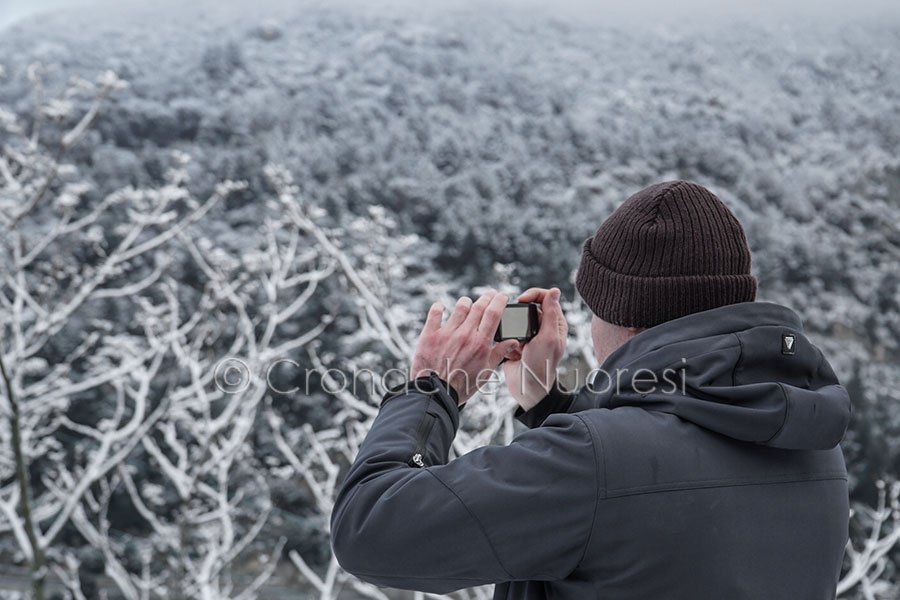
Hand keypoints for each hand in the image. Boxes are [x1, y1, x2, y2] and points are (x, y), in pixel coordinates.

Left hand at [410, 289, 519, 403]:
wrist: (436, 394)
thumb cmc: (463, 385)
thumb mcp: (486, 372)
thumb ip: (499, 353)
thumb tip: (513, 341)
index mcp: (481, 343)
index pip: (494, 313)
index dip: (500, 300)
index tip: (503, 296)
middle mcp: (465, 335)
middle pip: (479, 306)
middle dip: (487, 297)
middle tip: (490, 295)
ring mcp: (446, 333)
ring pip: (460, 307)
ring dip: (467, 302)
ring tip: (468, 303)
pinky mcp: (429, 335)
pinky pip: (435, 313)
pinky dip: (439, 307)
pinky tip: (442, 307)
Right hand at [501, 287, 567, 410]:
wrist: (527, 388)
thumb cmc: (542, 365)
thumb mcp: (548, 337)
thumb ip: (550, 313)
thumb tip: (555, 290)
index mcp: (555, 323)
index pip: (545, 297)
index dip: (533, 294)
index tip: (521, 300)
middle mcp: (543, 328)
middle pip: (528, 307)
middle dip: (519, 315)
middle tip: (516, 323)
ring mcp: (529, 336)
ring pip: (516, 321)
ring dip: (512, 330)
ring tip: (516, 345)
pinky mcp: (516, 344)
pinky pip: (508, 335)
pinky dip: (508, 342)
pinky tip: (513, 354)